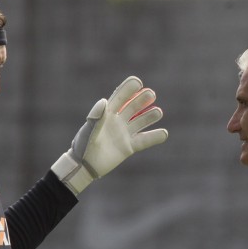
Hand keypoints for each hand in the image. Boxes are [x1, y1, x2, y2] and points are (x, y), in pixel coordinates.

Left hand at [51, 76, 167, 194]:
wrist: (84, 166)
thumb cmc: (83, 146)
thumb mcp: (88, 130)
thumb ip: (96, 117)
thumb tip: (104, 101)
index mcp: (107, 113)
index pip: (120, 97)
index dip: (128, 88)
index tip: (138, 82)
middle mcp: (117, 121)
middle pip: (133, 107)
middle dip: (142, 99)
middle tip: (151, 94)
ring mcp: (124, 134)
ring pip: (141, 121)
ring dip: (150, 116)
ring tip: (158, 112)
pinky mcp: (129, 147)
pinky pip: (144, 141)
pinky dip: (154, 137)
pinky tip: (164, 133)